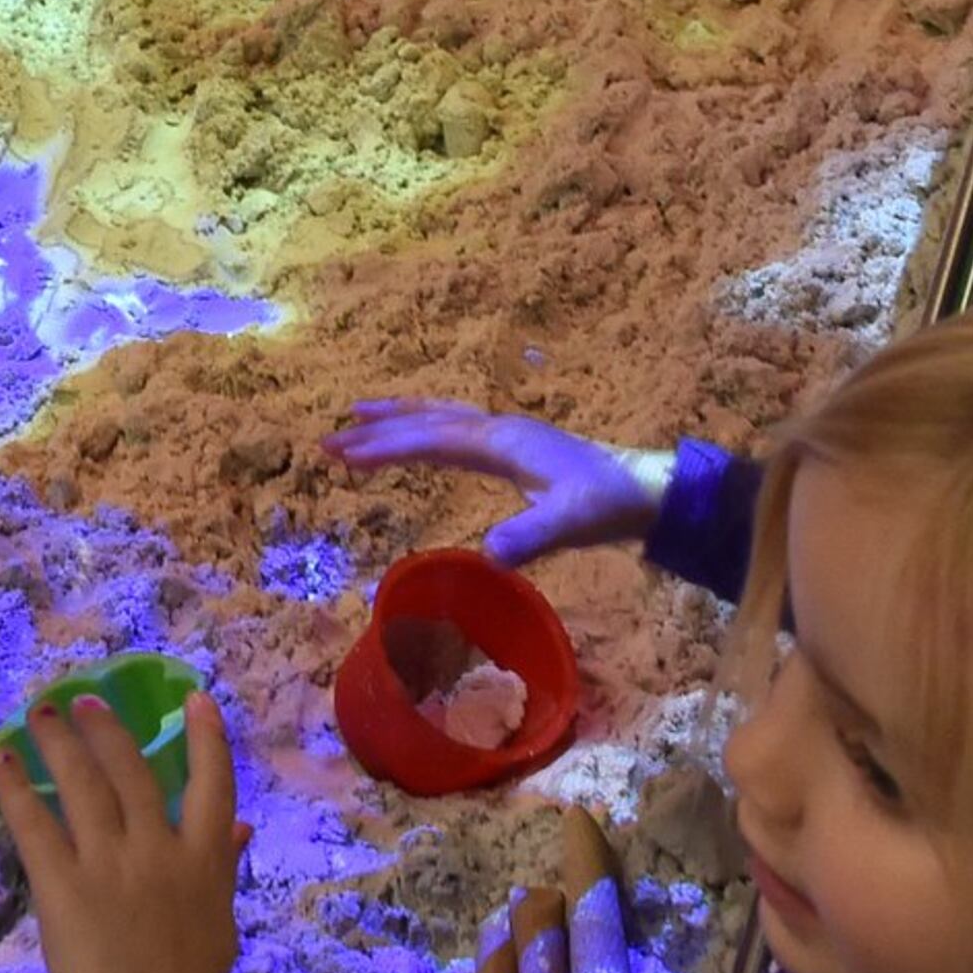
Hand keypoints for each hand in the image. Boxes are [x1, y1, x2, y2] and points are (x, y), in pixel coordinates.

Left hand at [0, 692, 241, 972]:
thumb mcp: (218, 922)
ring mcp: (109, 862)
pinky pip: (34, 823)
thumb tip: (238, 827)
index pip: (213, 783)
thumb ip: (222, 866)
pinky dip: (13, 788)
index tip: (195, 698)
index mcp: (204, 860)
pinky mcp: (63, 884)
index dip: (206, 736)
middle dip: (106, 730)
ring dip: (57, 742)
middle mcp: (157, 848)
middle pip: (130, 769)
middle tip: (82, 701)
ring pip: (81, 782)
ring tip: (39, 714)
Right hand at [323, 400, 663, 566]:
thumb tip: (487, 554)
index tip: (344, 455)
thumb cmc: (607, 504)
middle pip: (426, 421)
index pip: (432, 439)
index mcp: (502, 442)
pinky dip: (422, 428)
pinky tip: (414, 439)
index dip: (387, 447)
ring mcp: (504, 435)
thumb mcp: (570, 524)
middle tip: (328, 441)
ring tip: (354, 419)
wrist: (644, 490)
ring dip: (396, 419)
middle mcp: (496, 429)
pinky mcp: (511, 448)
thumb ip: (531, 536)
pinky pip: (452, 429)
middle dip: (377, 430)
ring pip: (438, 417)